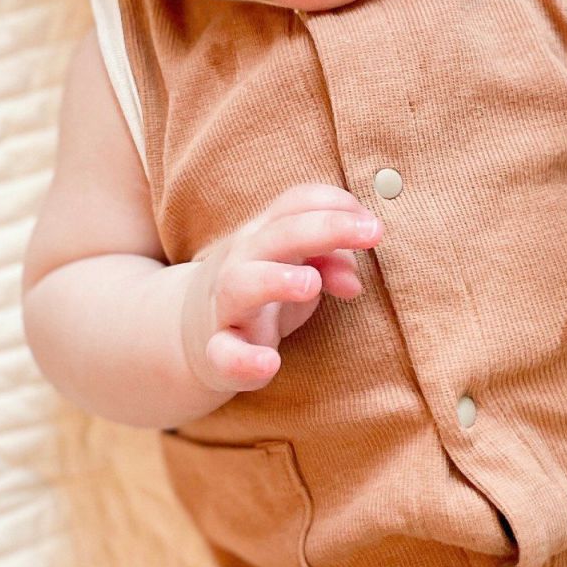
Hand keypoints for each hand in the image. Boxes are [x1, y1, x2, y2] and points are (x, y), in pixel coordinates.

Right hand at [180, 183, 381, 393]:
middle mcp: (242, 260)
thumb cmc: (265, 288)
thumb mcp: (299, 266)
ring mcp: (226, 304)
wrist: (192, 332)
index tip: (374, 223)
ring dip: (276, 279)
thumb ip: (333, 263)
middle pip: (278, 234)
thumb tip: (353, 282)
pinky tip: (269, 363)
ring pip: (242, 284)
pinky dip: (243, 360)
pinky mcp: (217, 351)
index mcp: (266, 234)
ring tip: (311, 283)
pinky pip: (224, 354)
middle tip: (372, 232)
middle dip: (325, 228)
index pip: (297, 203)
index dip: (338, 205)